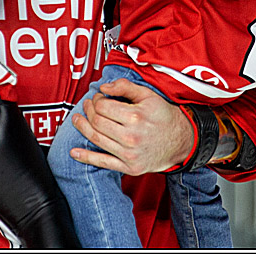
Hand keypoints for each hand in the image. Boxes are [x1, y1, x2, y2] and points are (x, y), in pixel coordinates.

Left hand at [67, 77, 193, 174]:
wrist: (181, 141)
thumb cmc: (163, 116)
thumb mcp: (148, 95)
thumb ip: (125, 87)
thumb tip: (103, 87)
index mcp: (135, 117)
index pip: (102, 107)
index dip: (96, 100)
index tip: (98, 98)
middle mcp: (130, 137)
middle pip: (97, 122)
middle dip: (88, 111)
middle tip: (87, 105)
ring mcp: (129, 154)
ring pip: (96, 139)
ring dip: (82, 127)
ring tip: (77, 120)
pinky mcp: (129, 167)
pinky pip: (103, 163)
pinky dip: (86, 157)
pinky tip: (74, 152)